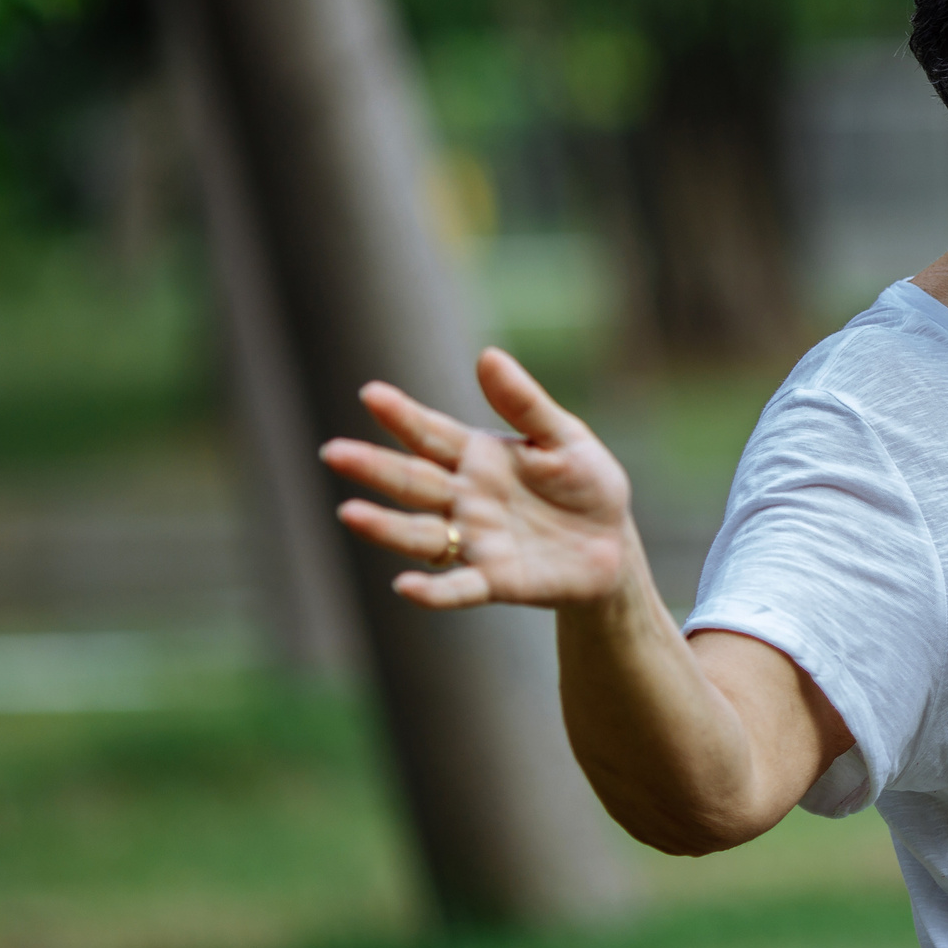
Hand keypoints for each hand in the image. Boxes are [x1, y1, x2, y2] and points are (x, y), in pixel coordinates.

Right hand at [319, 347, 635, 609]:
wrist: (613, 544)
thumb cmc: (586, 483)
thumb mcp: (565, 437)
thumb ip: (524, 404)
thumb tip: (487, 356)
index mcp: (478, 457)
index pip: (432, 434)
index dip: (403, 416)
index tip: (371, 394)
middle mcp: (464, 498)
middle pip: (412, 481)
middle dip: (373, 467)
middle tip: (334, 451)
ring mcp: (475, 541)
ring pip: (420, 534)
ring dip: (385, 527)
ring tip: (350, 514)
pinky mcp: (495, 580)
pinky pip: (457, 587)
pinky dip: (433, 591)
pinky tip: (406, 587)